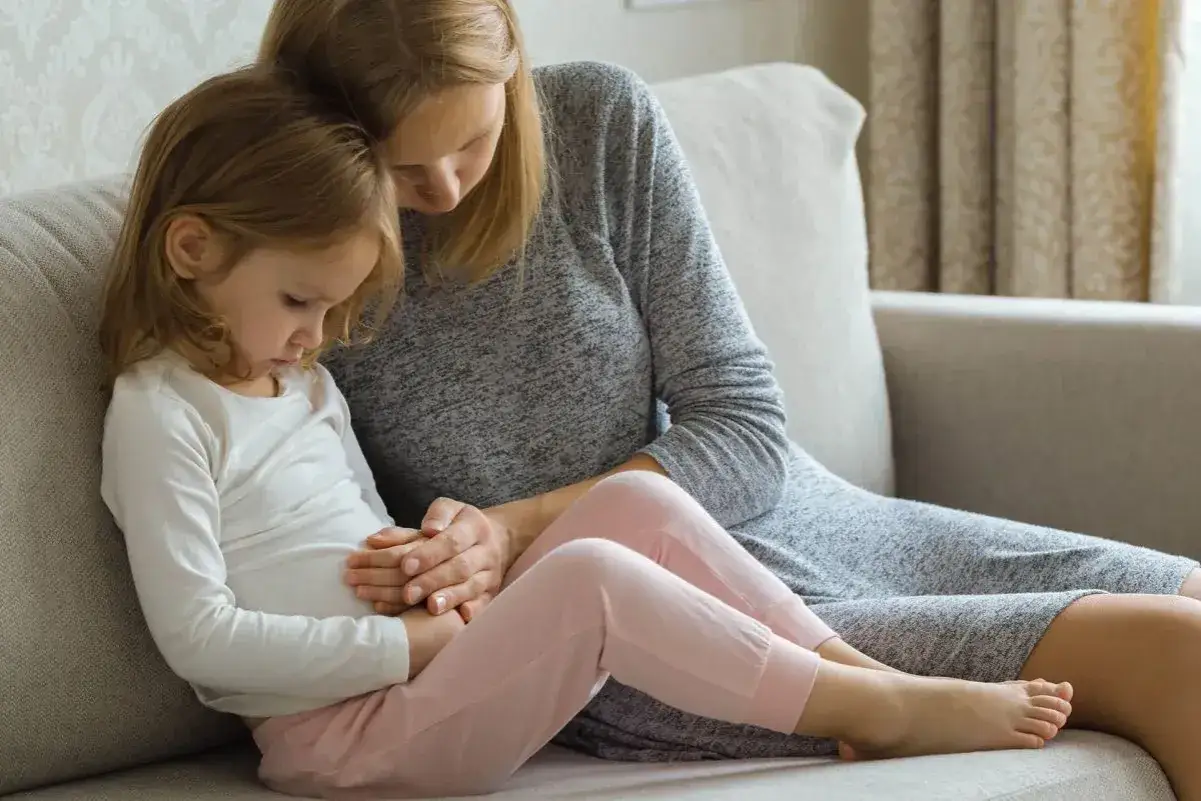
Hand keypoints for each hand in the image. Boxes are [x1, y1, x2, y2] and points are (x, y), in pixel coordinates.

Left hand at [350, 498, 512, 618]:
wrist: (500, 539)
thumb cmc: (459, 525)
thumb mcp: (446, 511)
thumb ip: (412, 525)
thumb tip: (376, 539)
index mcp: (472, 526)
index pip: (450, 540)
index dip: (428, 554)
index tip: (405, 565)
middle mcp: (484, 552)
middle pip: (459, 567)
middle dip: (432, 581)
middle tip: (408, 593)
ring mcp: (490, 575)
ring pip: (470, 588)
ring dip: (448, 598)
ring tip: (428, 607)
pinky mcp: (492, 594)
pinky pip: (483, 605)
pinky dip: (472, 611)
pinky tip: (458, 618)